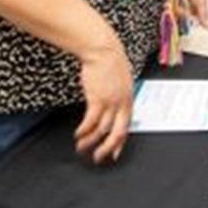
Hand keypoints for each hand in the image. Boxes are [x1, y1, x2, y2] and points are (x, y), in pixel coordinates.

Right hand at [74, 40, 132, 164]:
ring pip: (102, 130)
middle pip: (118, 132)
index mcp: (129, 99)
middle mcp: (122, 103)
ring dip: (90, 141)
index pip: (127, 126)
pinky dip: (83, 131)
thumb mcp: (121, 81)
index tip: (115, 153)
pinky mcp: (97, 99)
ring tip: (82, 147)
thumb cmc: (110, 62)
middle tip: (98, 158)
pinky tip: (78, 134)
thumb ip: (119, 95)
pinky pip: (90, 121)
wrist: (103, 50)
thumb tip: (114, 106)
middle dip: (108, 148)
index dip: (120, 142)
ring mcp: (111, 102)